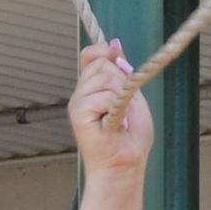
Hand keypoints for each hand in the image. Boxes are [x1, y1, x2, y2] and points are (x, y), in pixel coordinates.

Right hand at [68, 38, 152, 176]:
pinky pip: (104, 96)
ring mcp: (77, 103)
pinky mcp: (78, 113)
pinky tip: (115, 124)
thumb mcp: (132, 96)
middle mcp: (81, 93)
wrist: (124, 165)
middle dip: (120, 79)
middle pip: (101, 63)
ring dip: (121, 96)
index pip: (90, 56)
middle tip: (124, 105)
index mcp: (91, 88)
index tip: (117, 58)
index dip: (103, 52)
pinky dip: (116, 107)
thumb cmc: (129, 138)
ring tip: (120, 118)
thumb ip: (123, 72)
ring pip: (104, 77)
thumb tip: (115, 44)